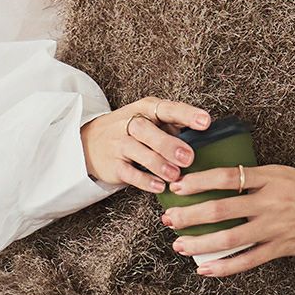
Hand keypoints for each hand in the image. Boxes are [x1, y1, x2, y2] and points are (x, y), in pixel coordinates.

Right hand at [80, 96, 210, 191]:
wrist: (89, 142)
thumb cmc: (131, 132)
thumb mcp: (150, 121)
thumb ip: (174, 127)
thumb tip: (205, 138)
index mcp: (145, 109)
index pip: (167, 108)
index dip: (186, 114)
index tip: (205, 122)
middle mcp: (129, 123)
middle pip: (146, 129)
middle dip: (168, 143)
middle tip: (188, 157)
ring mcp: (118, 144)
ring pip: (137, 151)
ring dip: (158, 163)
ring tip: (176, 175)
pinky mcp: (112, 165)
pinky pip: (128, 172)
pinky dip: (144, 180)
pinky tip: (159, 186)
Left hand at [160, 165, 294, 275]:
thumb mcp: (288, 174)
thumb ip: (259, 179)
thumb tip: (227, 182)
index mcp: (270, 176)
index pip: (225, 176)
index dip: (197, 181)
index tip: (177, 185)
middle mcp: (270, 201)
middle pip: (220, 209)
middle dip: (189, 215)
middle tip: (168, 218)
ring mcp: (276, 226)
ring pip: (229, 238)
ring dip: (200, 243)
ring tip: (179, 245)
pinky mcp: (283, 247)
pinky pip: (248, 260)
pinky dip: (224, 267)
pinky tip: (205, 270)